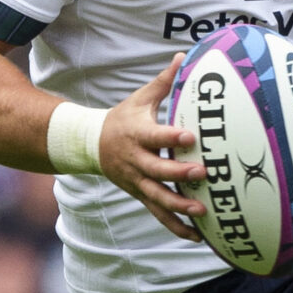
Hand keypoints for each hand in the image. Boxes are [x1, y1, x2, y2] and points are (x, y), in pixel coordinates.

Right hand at [102, 55, 207, 239]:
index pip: (155, 136)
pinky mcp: (140, 195)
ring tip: (202, 211)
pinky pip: (158, 214)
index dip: (171, 138)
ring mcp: (137, 181)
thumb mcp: (141, 98)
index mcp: (137, 134)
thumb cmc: (123, 118)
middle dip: (179, 174)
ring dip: (179, 206)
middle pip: (157, 170)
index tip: (191, 137)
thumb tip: (183, 55)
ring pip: (157, 197)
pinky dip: (176, 226)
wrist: (90, 145)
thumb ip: (165, 81)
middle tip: (202, 173)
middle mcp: (136, 161)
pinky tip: (197, 237)